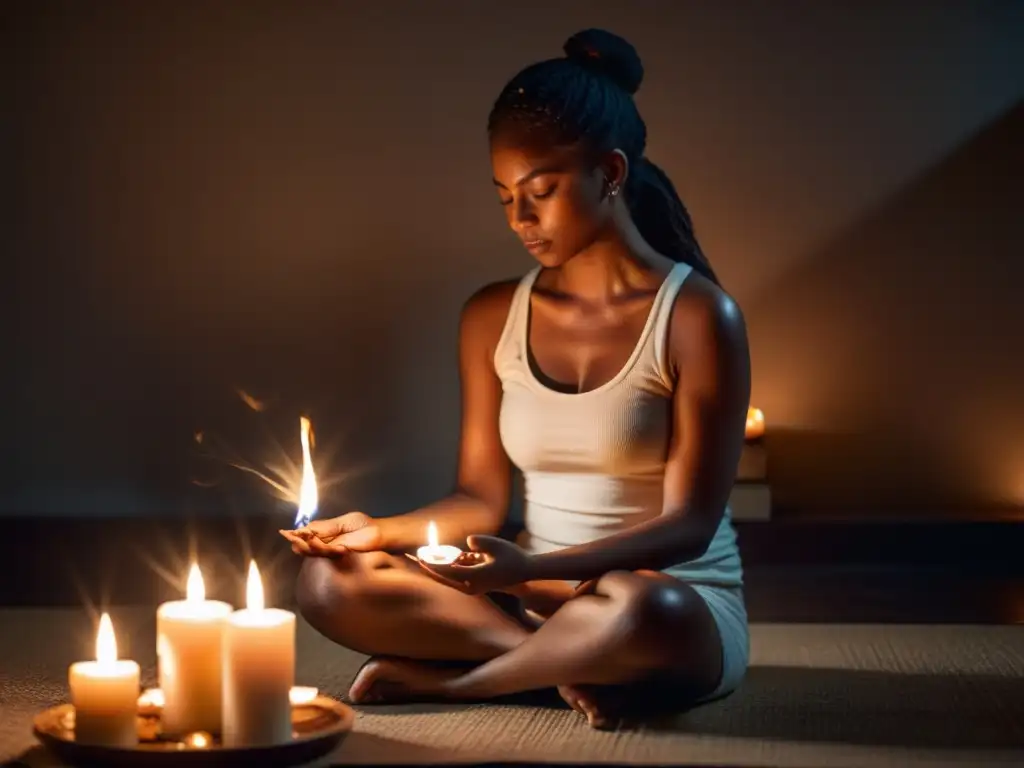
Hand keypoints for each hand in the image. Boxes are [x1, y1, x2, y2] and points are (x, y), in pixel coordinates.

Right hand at [279, 512, 382, 556]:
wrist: (387, 535)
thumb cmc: (369, 529)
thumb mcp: (345, 523)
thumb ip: (326, 527)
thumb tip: (305, 529)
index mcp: (329, 538)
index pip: (309, 537)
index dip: (297, 536)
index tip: (284, 532)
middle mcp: (332, 547)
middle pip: (310, 547)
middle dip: (299, 542)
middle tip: (288, 537)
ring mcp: (339, 552)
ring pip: (318, 550)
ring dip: (307, 545)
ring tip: (296, 540)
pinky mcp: (347, 554)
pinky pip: (331, 550)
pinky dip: (321, 546)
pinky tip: (313, 541)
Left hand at [415, 535, 532, 594]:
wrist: (524, 572)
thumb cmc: (511, 557)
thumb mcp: (496, 545)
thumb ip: (480, 542)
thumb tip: (468, 544)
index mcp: (474, 578)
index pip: (447, 571)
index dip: (432, 563)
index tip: (419, 556)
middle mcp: (470, 586)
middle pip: (443, 578)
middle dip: (429, 567)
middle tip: (414, 556)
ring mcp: (471, 587)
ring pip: (448, 577)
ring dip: (438, 567)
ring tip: (424, 555)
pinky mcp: (473, 585)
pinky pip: (455, 575)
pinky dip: (449, 567)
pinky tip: (446, 557)